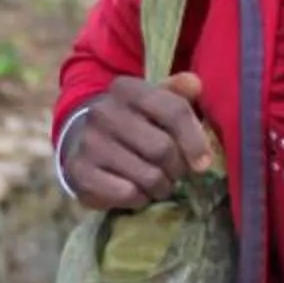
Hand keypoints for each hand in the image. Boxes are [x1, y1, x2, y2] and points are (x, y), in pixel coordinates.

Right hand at [61, 74, 218, 210]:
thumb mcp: (157, 102)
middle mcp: (104, 111)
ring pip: (148, 176)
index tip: (203, 162)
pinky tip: (137, 191)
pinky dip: (140, 198)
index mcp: (127, 89)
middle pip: (162, 149)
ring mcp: (89, 142)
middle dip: (178, 168)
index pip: (174, 111)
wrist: (85, 141)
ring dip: (161, 186)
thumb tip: (195, 84)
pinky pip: (127, 193)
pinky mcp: (79, 171)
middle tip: (176, 173)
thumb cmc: (135, 122)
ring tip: (158, 183)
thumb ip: (179, 93)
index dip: (196, 141)